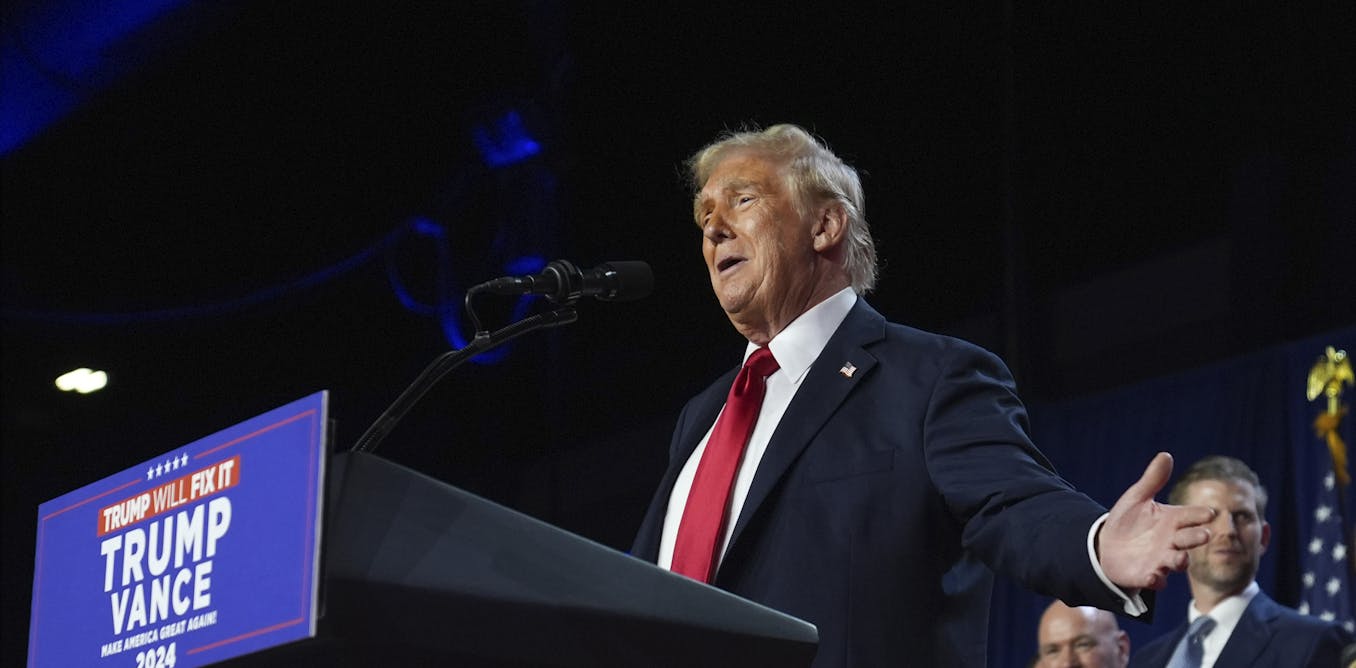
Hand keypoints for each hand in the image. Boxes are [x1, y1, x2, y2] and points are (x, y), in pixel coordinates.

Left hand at [1097, 452, 1214, 590]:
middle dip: (1197, 538)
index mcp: (1172, 520)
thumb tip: (1165, 455)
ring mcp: (1162, 560)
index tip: (1209, 513)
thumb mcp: (1137, 497)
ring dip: (1180, 561)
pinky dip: (1155, 580)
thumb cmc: (1128, 520)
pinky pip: (1155, 580)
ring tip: (1181, 559)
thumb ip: (1152, 479)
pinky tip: (1152, 577)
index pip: (1191, 516)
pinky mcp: (1148, 576)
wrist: (1107, 545)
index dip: (1200, 515)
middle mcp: (1172, 541)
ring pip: (1177, 562)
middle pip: (1189, 540)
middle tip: (1204, 535)